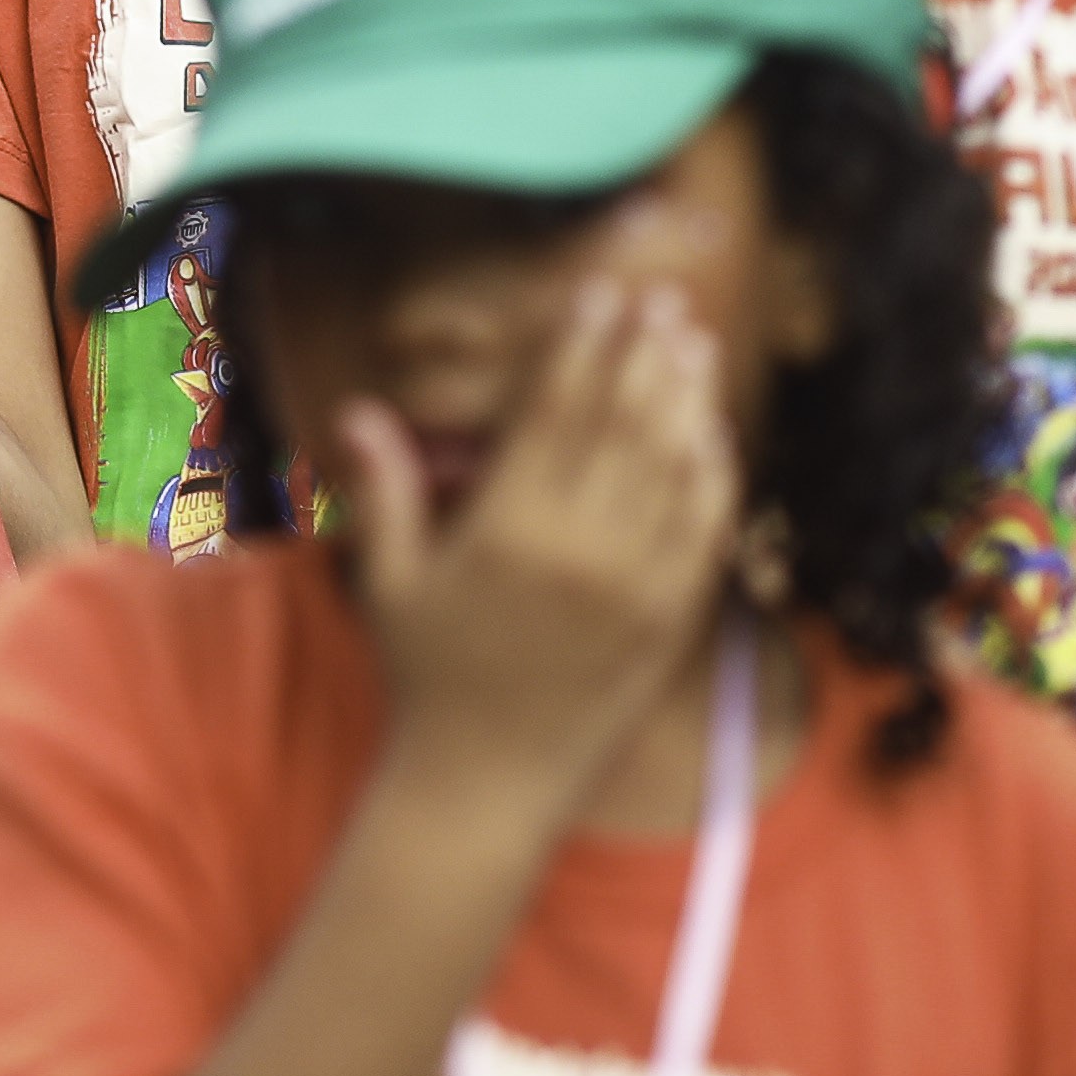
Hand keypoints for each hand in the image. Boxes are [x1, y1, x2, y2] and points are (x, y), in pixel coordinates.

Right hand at [341, 283, 732, 810]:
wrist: (490, 779)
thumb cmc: (430, 673)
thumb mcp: (394, 579)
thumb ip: (385, 491)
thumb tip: (360, 409)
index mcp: (509, 529)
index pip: (558, 414)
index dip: (583, 347)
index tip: (600, 296)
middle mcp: (582, 551)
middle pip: (626, 426)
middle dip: (645, 354)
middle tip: (664, 296)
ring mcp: (636, 587)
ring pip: (674, 470)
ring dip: (687, 400)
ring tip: (693, 343)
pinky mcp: (671, 621)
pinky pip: (705, 533)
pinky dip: (715, 476)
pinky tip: (715, 434)